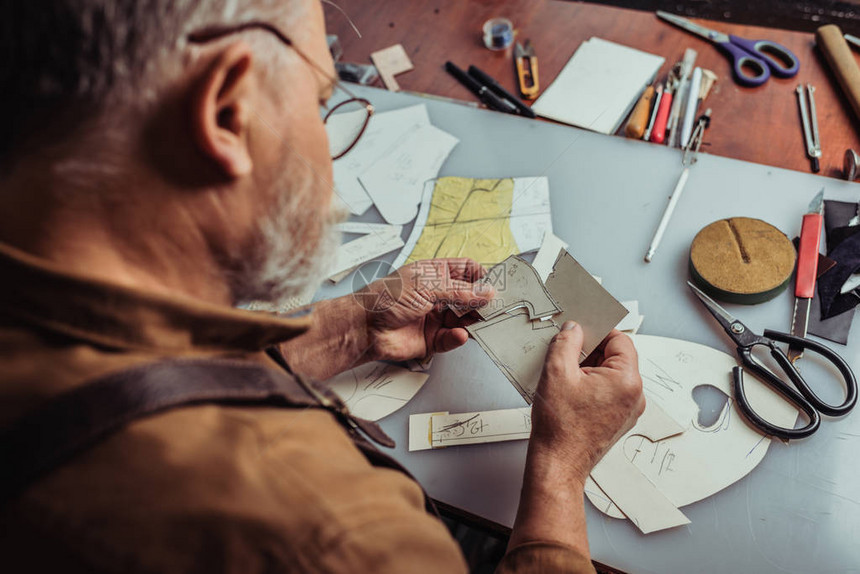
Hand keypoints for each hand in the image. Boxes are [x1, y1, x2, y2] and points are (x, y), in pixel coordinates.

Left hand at [357, 258, 493, 362]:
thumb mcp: (427, 286)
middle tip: (493, 306)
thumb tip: (486, 291)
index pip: (465, 270)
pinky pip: (452, 338)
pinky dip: (458, 338)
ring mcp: (435, 317)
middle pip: (469, 296)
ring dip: (472, 321)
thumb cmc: (385, 298)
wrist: (365, 328)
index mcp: (434, 274)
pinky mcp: (431, 339)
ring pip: (464, 319)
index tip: (494, 283)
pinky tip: (460, 334)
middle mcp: (437, 295)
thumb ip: (459, 291)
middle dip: (481, 301)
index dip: (481, 276)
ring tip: (479, 322)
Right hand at [507, 322, 643, 555]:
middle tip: (566, 352)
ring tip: (564, 375)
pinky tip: (568, 389)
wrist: (558, 465)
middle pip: (616, 357)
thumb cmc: (560, 428)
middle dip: (590, 350)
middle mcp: (635, 396)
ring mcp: (628, 410)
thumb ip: (566, 343)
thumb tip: (574, 329)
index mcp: (627, 381)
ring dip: (588, 368)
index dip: (598, 330)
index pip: (620, 340)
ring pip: (610, 374)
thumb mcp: (556, 372)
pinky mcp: (617, 420)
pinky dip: (590, 385)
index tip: (581, 329)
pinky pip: (607, 391)